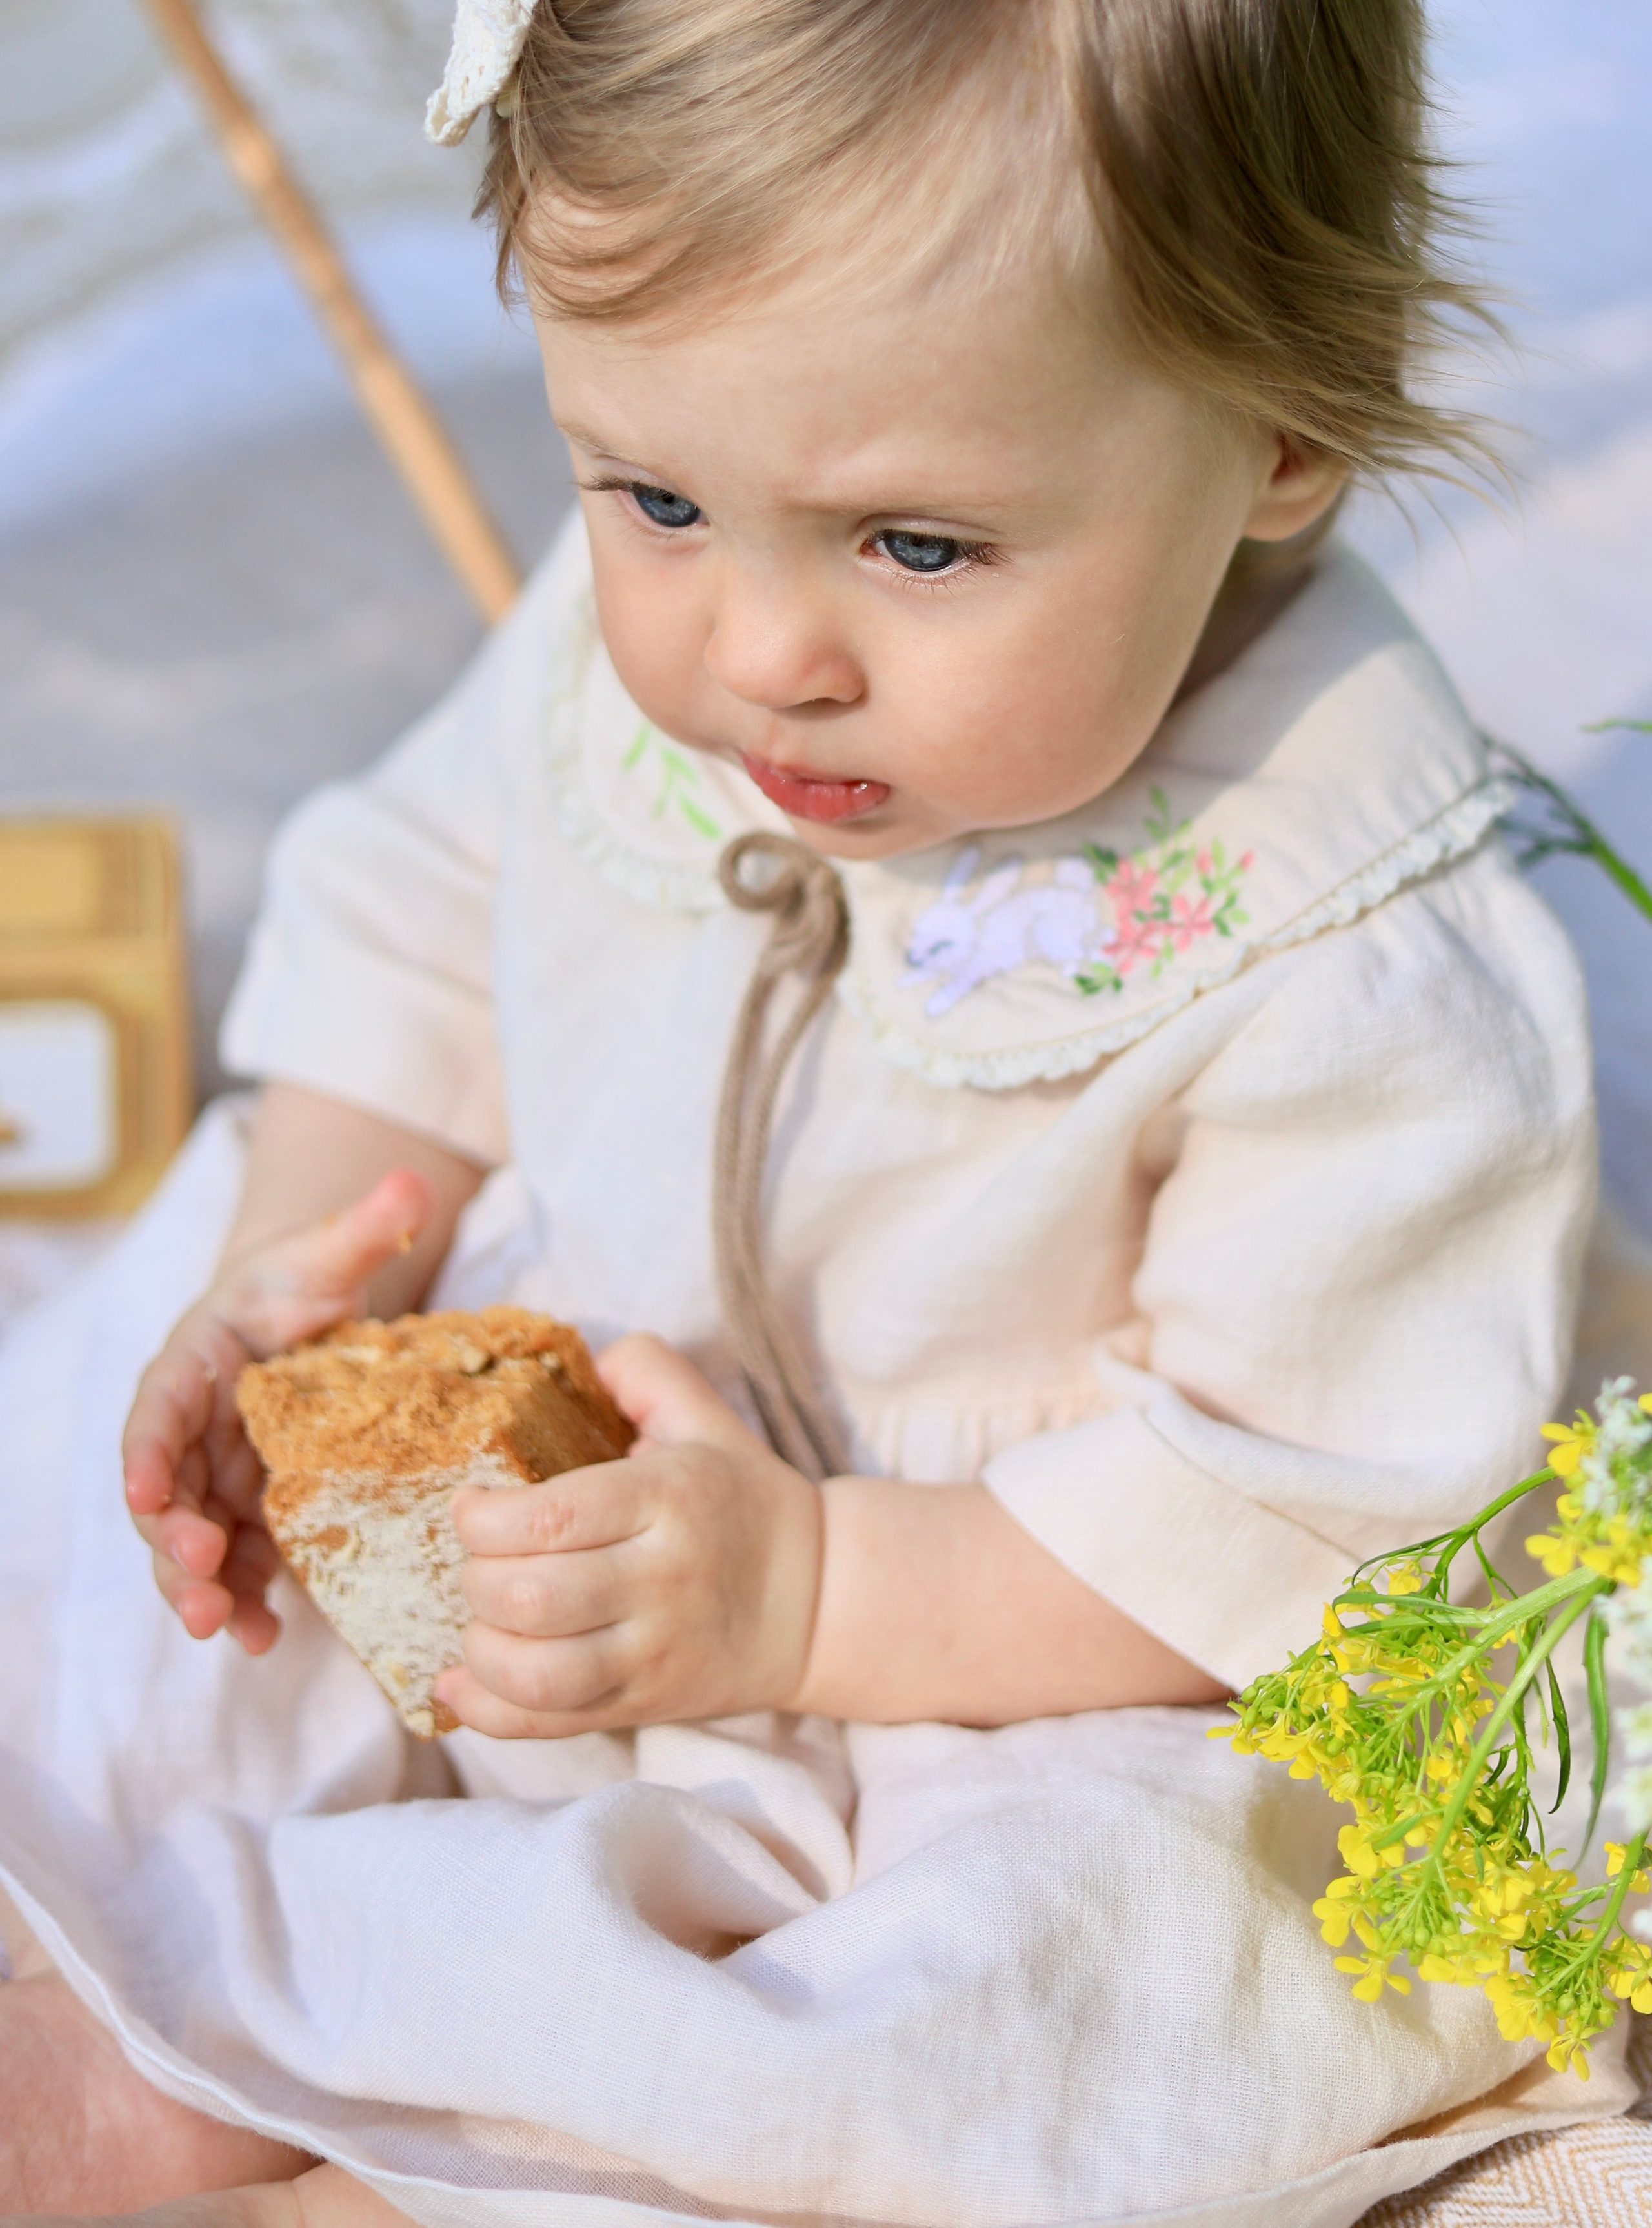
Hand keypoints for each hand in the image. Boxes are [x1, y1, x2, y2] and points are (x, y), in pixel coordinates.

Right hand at [122, 1169, 434, 1652]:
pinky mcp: (251, 1512)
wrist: (310, 1317)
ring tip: (229, 1629)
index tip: (145, 1492)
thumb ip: (365, 1227)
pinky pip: (239, 1563)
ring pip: (193, 1542)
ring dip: (202, 1588)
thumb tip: (410, 1184)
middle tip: (202, 1579)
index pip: (156, 1410)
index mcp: (193, 1364)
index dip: (146, 1453)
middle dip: (174, 1542)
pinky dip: (247, 1600)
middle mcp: (191, 1431)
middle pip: (165, 1494)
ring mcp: (217, 1478)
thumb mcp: (332, 1253)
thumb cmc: (305, 1281)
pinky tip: (267, 1638)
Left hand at [433, 1335, 823, 1736]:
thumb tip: (576, 1358)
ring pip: (536, 1672)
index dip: (485, 1517)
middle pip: (531, 1596)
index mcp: (667, 1500)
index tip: (470, 1506)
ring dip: (481, 1647)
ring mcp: (652, 1652)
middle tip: (479, 1561)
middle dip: (476, 1579)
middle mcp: (659, 1581)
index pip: (552, 1516)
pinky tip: (459, 1682)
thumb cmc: (744, 1501)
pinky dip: (488, 1710)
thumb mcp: (707, 1418)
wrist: (819, 1601)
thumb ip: (643, 1370)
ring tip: (480, 1619)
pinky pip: (549, 1724)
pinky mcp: (643, 1704)